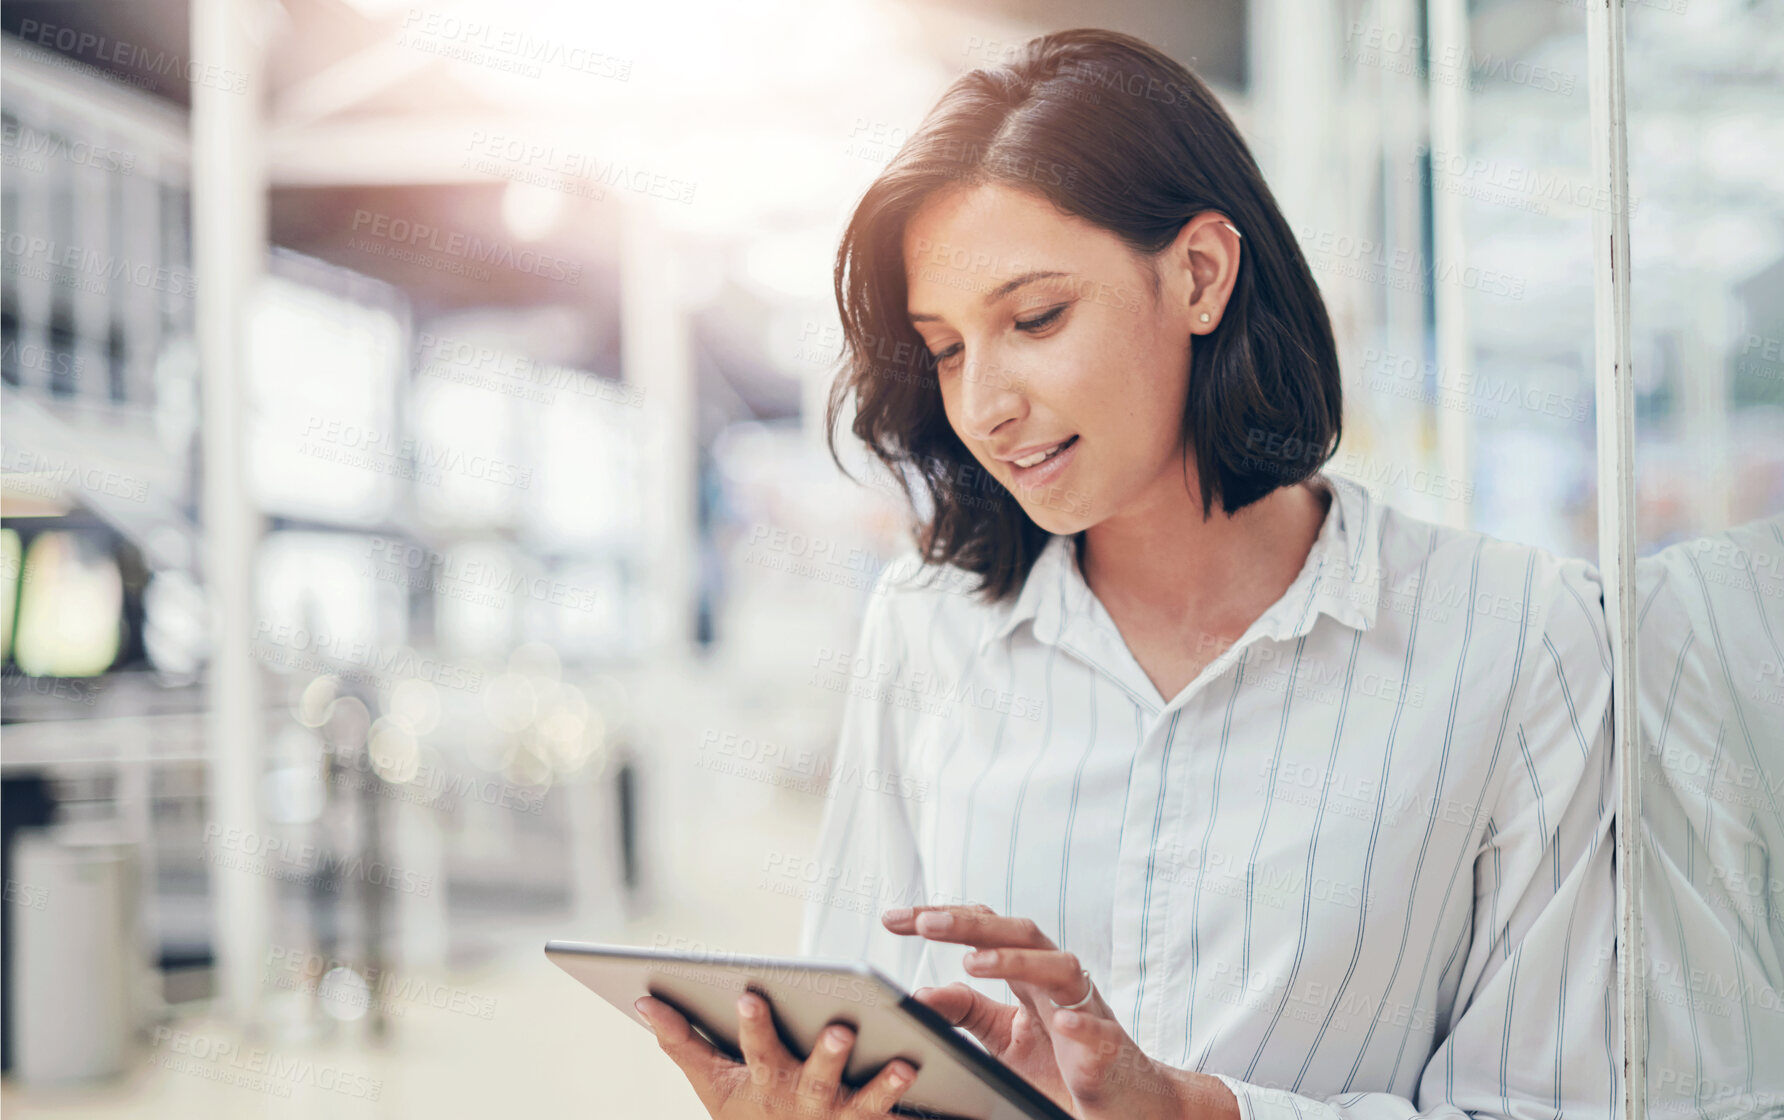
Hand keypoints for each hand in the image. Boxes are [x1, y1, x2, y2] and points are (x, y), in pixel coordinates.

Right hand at [636, 991, 916, 1118]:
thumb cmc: (751, 1116)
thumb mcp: (714, 1084)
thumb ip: (681, 1041)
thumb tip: (643, 999)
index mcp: (766, 1081)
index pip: (756, 1050)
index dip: (753, 1025)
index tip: (750, 994)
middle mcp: (805, 1101)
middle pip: (816, 1078)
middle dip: (826, 1056)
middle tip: (839, 1029)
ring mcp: (842, 1119)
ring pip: (865, 1104)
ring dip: (882, 1087)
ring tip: (904, 1063)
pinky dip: (921, 1113)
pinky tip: (946, 1093)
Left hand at [884, 905, 1238, 1119]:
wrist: (1123, 1103)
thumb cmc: (1061, 1065)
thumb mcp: (1001, 1037)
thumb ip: (964, 1011)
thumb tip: (919, 993)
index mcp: (1029, 975)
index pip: (984, 931)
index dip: (941, 918)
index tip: (892, 918)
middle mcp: (1058, 982)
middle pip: (1019, 933)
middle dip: (971, 924)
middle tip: (924, 922)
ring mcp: (1086, 1012)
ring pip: (1060, 968)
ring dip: (1017, 961)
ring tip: (973, 962)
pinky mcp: (1110, 1050)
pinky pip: (1098, 1030)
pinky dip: (1081, 1023)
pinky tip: (1061, 1021)